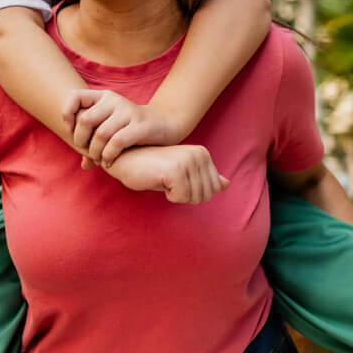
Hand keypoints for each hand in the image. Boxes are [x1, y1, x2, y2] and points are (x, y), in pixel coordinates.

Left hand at [63, 89, 183, 166]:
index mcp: (104, 96)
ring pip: (101, 134)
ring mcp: (128, 112)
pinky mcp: (140, 126)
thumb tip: (84, 165)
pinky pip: (117, 143)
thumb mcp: (112, 128)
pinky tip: (109, 162)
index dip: (67, 114)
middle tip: (86, 151)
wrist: (164, 124)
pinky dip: (108, 156)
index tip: (71, 130)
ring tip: (98, 160)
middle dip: (81, 140)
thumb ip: (95, 143)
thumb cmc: (132, 129)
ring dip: (95, 152)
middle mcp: (114, 100)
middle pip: (85, 119)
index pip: (74, 96)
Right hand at [106, 145, 228, 203]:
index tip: (176, 180)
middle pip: (205, 195)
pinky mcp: (176, 170)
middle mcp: (198, 154)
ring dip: (176, 195)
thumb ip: (205, 178)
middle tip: (168, 182)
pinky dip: (169, 196)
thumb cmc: (152, 169)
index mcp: (203, 154)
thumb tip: (226, 185)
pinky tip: (158, 180)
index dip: (192, 193)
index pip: (212, 190)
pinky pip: (181, 198)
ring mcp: (188, 161)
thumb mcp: (182, 174)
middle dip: (185, 196)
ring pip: (194, 198)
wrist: (126, 159)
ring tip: (163, 179)